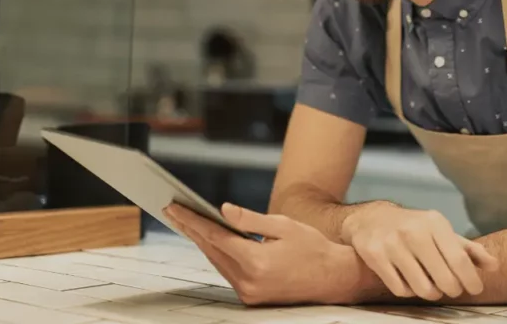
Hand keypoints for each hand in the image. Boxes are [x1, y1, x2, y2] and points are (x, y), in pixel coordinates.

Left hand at [163, 202, 359, 305]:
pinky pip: (228, 272)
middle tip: (173, 211)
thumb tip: (223, 210)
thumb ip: (250, 219)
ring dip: (203, 242)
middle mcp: (249, 281)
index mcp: (256, 261)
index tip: (174, 208)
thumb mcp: (283, 226)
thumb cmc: (312, 248)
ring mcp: (249, 293)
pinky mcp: (252, 298)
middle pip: (211, 250)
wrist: (333, 278)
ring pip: (217, 262)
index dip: (192, 221)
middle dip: (192, 229)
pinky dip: (218, 255)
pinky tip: (211, 241)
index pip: (215, 237)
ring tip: (187, 222)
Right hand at [341, 205, 498, 300]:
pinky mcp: (374, 255)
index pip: (460, 260)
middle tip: (452, 289)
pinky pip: (400, 289)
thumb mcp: (441, 231)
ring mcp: (392, 244)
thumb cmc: (413, 227)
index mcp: (434, 222)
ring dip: (431, 293)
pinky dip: (409, 291)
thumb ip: (468, 249)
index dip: (470, 280)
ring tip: (431, 286)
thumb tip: (494, 266)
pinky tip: (410, 281)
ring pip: (422, 288)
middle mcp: (413, 231)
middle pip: (444, 278)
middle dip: (452, 289)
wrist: (371, 218)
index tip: (475, 289)